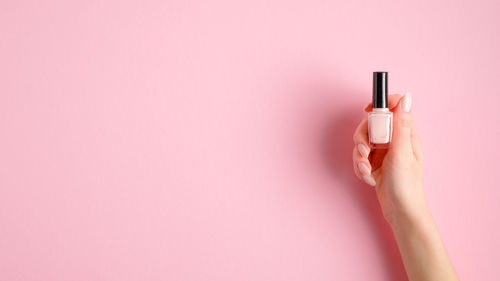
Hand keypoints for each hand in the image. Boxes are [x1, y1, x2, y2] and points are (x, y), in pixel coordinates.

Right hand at [352, 93, 427, 223]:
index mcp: (405, 133)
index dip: (379, 105)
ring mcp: (384, 152)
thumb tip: (406, 97)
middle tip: (365, 152)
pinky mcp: (375, 164)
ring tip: (367, 171)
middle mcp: (394, 140)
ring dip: (360, 158)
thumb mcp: (401, 152)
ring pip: (362, 143)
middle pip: (370, 125)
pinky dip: (360, 168)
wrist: (400, 211)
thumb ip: (401, 124)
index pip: (392, 107)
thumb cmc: (406, 185)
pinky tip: (368, 178)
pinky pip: (360, 158)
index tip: (367, 112)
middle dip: (362, 139)